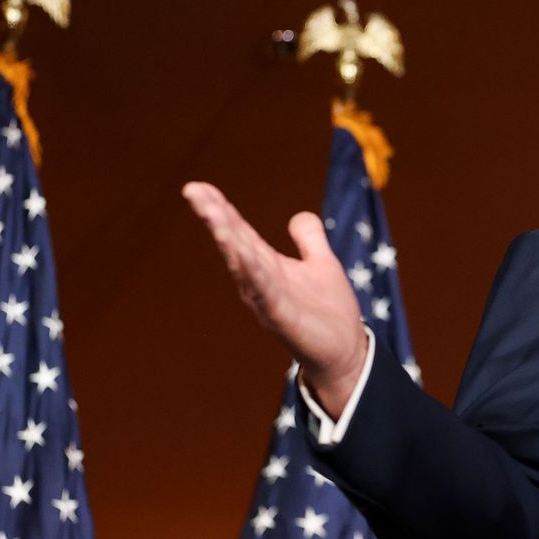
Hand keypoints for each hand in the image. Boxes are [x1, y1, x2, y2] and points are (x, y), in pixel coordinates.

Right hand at [182, 181, 367, 415]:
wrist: (345, 351)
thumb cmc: (329, 312)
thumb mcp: (321, 263)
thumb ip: (309, 239)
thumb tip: (298, 216)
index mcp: (267, 266)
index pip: (239, 231)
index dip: (219, 209)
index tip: (197, 186)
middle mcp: (259, 281)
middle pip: (233, 242)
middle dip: (215, 216)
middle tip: (193, 191)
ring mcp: (267, 299)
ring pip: (242, 264)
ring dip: (228, 238)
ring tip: (213, 214)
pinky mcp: (280, 317)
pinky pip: (263, 291)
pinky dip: (252, 273)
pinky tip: (242, 254)